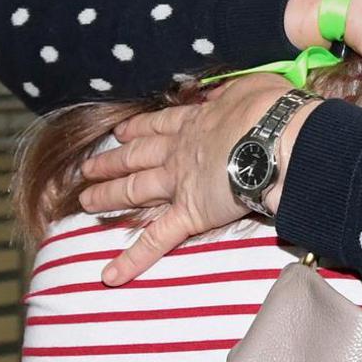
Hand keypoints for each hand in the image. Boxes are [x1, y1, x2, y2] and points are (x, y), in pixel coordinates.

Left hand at [78, 73, 305, 284]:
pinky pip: (157, 240)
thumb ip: (232, 90)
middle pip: (135, 158)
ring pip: (135, 192)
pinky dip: (133, 259)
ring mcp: (179, 184)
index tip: (120, 132)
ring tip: (86, 202)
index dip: (137, 130)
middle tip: (87, 168)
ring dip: (108, 197)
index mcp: (195, 122)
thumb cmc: (270, 110)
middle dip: (110, 163)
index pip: (158, 126)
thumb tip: (221, 91)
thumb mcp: (251, 85)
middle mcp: (178, 153)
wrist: (275, 137)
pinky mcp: (188, 215)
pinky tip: (110, 275)